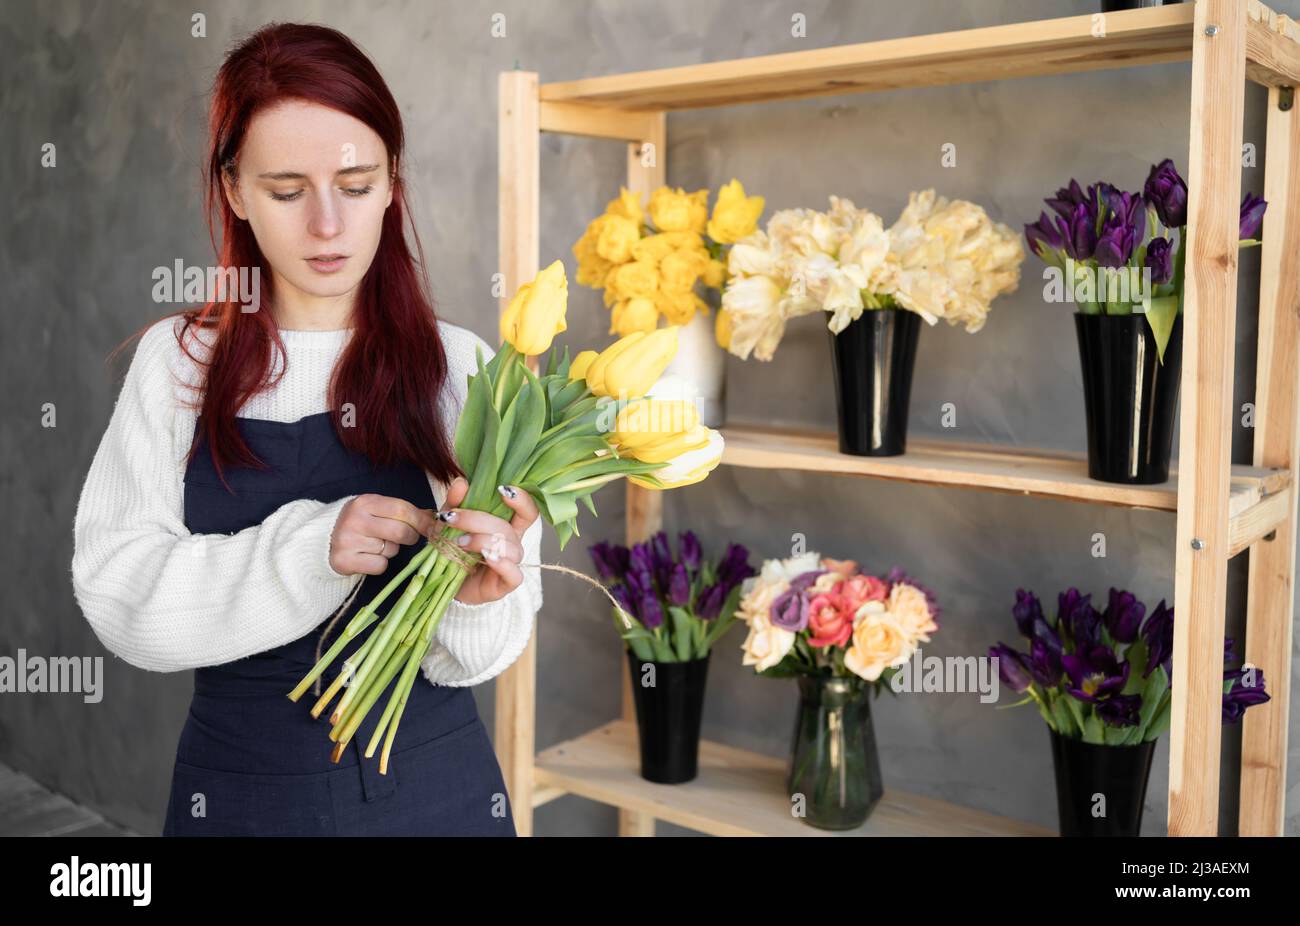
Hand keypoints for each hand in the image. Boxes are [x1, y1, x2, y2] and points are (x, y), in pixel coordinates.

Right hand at [329, 494, 435, 576]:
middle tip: (407, 537)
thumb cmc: (361, 522)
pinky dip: (379, 564)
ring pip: (391, 550)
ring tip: (377, 544)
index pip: (403, 509)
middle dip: (410, 537)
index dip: (421, 520)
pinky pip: (379, 566)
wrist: (325, 538)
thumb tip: (436, 518)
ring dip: (391, 550)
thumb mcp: (379, 509)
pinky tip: (368, 556)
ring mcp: (347, 540)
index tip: (431, 527)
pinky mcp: (344, 560)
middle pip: (400, 531)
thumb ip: (405, 512)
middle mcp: (355, 519)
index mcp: (366, 502)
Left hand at [431, 476, 538, 605]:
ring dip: (483, 541)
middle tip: (452, 519)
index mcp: (507, 525)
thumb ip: (454, 503)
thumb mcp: (449, 522)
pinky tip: (486, 557)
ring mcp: (512, 564)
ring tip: (459, 544)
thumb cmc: (453, 549)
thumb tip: (461, 483)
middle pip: (507, 527)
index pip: (527, 510)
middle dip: (477, 519)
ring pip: (510, 548)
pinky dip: (501, 564)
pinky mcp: (506, 583)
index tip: (502, 490)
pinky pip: (514, 574)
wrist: (446, 583)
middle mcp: (513, 543)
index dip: (522, 499)